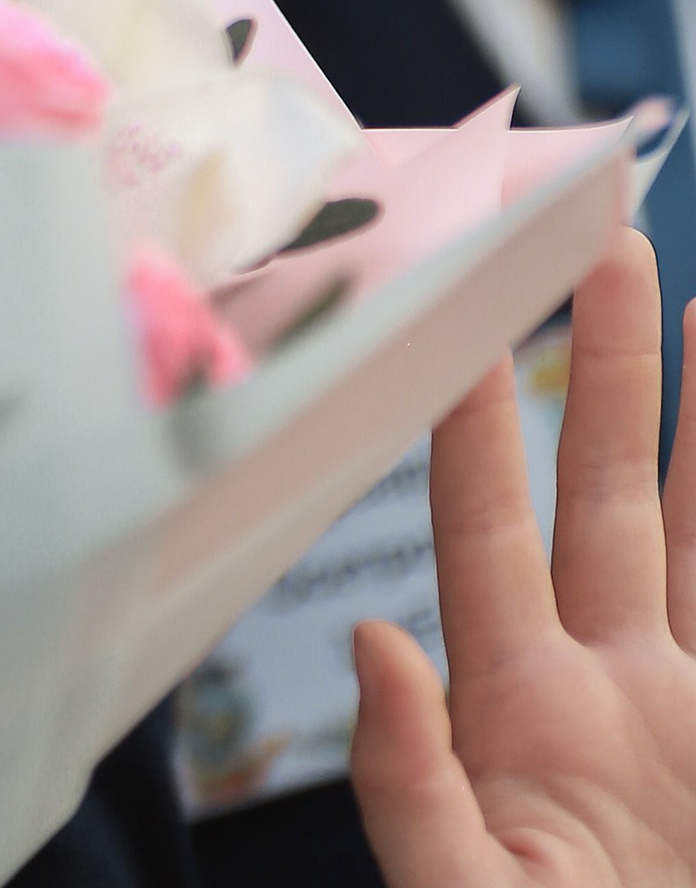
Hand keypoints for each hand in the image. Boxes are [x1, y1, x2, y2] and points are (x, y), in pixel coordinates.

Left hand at [351, 232, 695, 884]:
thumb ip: (409, 792)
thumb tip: (367, 639)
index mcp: (520, 720)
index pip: (487, 533)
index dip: (472, 423)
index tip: (459, 304)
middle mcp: (609, 696)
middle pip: (602, 495)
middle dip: (605, 371)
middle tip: (604, 238)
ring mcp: (689, 719)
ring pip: (694, 534)